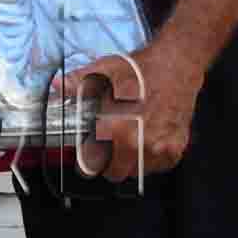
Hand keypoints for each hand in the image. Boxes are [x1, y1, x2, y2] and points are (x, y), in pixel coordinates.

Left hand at [53, 41, 198, 184]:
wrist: (177, 64)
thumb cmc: (144, 68)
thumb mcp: (105, 71)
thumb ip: (79, 83)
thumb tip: (60, 86)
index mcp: (118, 128)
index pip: (94, 163)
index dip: (87, 161)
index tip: (87, 156)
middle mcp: (140, 143)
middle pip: (115, 173)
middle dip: (108, 162)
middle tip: (108, 146)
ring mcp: (160, 149)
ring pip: (136, 171)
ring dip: (129, 161)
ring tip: (129, 139)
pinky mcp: (175, 149)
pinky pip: (156, 167)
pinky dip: (149, 158)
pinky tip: (146, 139)